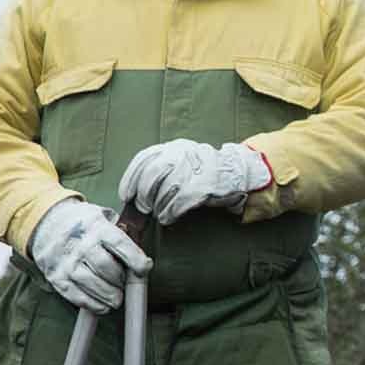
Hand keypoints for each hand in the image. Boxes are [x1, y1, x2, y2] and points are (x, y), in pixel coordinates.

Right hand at [29, 199, 152, 314]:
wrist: (46, 223)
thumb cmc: (83, 224)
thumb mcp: (103, 218)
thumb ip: (121, 234)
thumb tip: (141, 257)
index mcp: (97, 226)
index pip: (120, 243)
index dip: (135, 258)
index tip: (144, 268)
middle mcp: (80, 244)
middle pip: (105, 266)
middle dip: (119, 280)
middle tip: (125, 285)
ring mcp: (66, 261)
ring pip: (90, 283)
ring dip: (108, 295)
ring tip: (117, 299)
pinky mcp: (55, 276)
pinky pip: (75, 294)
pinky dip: (91, 303)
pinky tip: (102, 306)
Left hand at [119, 139, 271, 224]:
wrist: (238, 172)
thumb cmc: (206, 169)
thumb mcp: (184, 158)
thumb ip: (163, 166)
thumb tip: (137, 188)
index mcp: (175, 147)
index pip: (144, 159)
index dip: (131, 179)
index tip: (126, 194)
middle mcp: (182, 156)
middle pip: (151, 177)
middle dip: (143, 196)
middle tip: (144, 208)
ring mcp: (193, 171)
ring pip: (162, 192)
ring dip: (157, 207)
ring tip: (159, 213)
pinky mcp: (202, 188)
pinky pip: (177, 204)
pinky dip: (169, 214)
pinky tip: (169, 217)